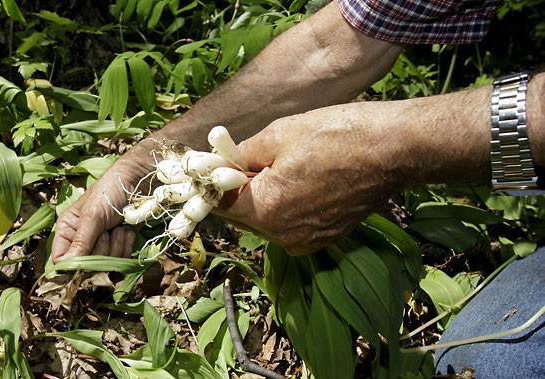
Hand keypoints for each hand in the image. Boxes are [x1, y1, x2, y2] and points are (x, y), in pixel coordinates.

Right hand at [51, 146, 152, 261]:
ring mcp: (101, 244)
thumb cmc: (109, 192)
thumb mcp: (92, 215)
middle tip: (106, 232)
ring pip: (105, 264)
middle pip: (85, 265)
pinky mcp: (118, 245)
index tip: (86, 260)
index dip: (72, 265)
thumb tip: (67, 267)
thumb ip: (81, 241)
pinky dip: (126, 247)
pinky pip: (120, 259)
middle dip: (100, 251)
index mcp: (67, 231)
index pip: (61, 260)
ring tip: (118, 228)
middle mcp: (81, 240)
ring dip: (115, 247)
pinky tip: (127, 231)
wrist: (137, 183)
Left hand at [215, 103, 403, 255]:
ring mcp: (308, 240)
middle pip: (243, 216)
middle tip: (244, 159)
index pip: (220, 204)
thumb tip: (223, 162)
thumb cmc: (337, 135)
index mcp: (268, 212)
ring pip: (268, 221)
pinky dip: (286, 205)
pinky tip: (300, 178)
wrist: (395, 149)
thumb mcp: (278, 134)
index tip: (213, 164)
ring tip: (277, 165)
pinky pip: (291, 224)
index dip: (214, 182)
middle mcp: (285, 236)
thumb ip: (240, 154)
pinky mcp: (326, 237)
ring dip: (263, 198)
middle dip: (238, 190)